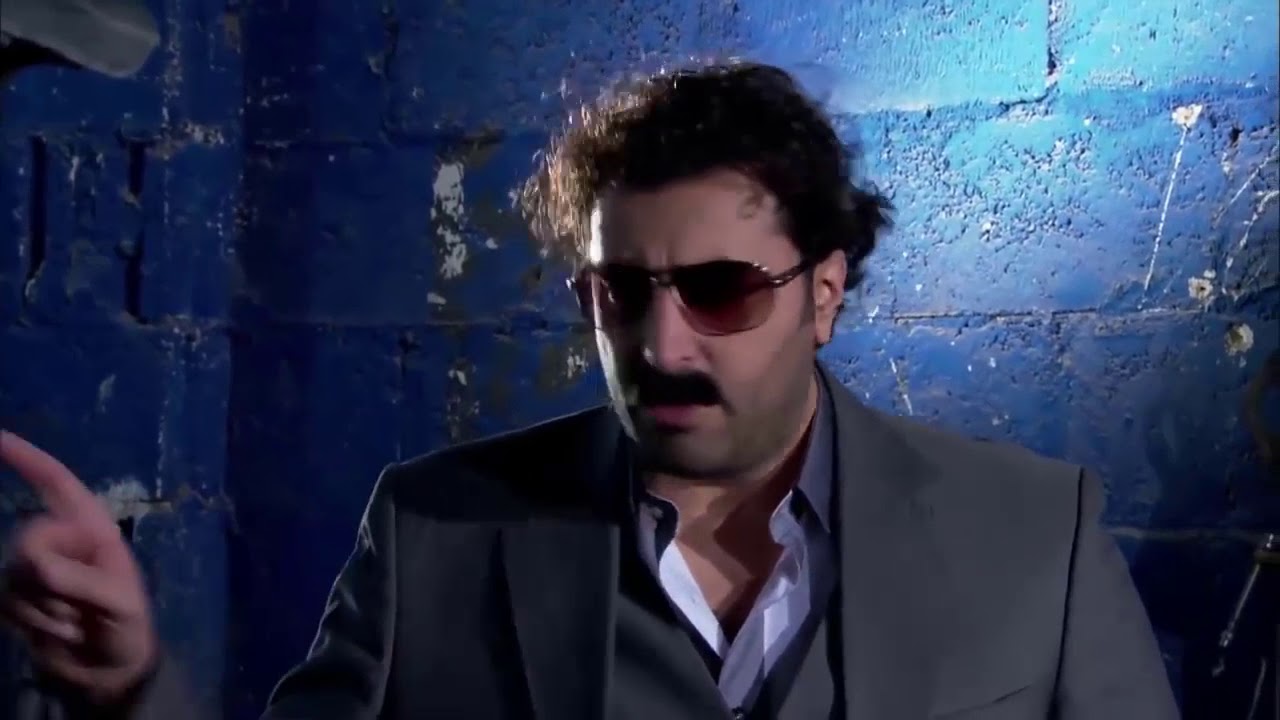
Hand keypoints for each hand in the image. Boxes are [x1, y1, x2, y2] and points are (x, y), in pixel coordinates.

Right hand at [0, 430, 157, 706]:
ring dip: (47, 608)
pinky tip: (58, 629)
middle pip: (27, 539)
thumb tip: (33, 562)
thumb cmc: (127, 625)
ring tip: (77, 620)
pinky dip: (33, 622)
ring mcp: (33, 569)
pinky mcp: (16, 598)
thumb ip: (78, 578)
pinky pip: (7, 603)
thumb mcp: (118, 602)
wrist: (110, 668)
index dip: (27, 458)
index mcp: (91, 527)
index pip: (56, 483)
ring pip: (15, 577)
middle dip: (50, 577)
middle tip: (82, 605)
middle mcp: (59, 541)